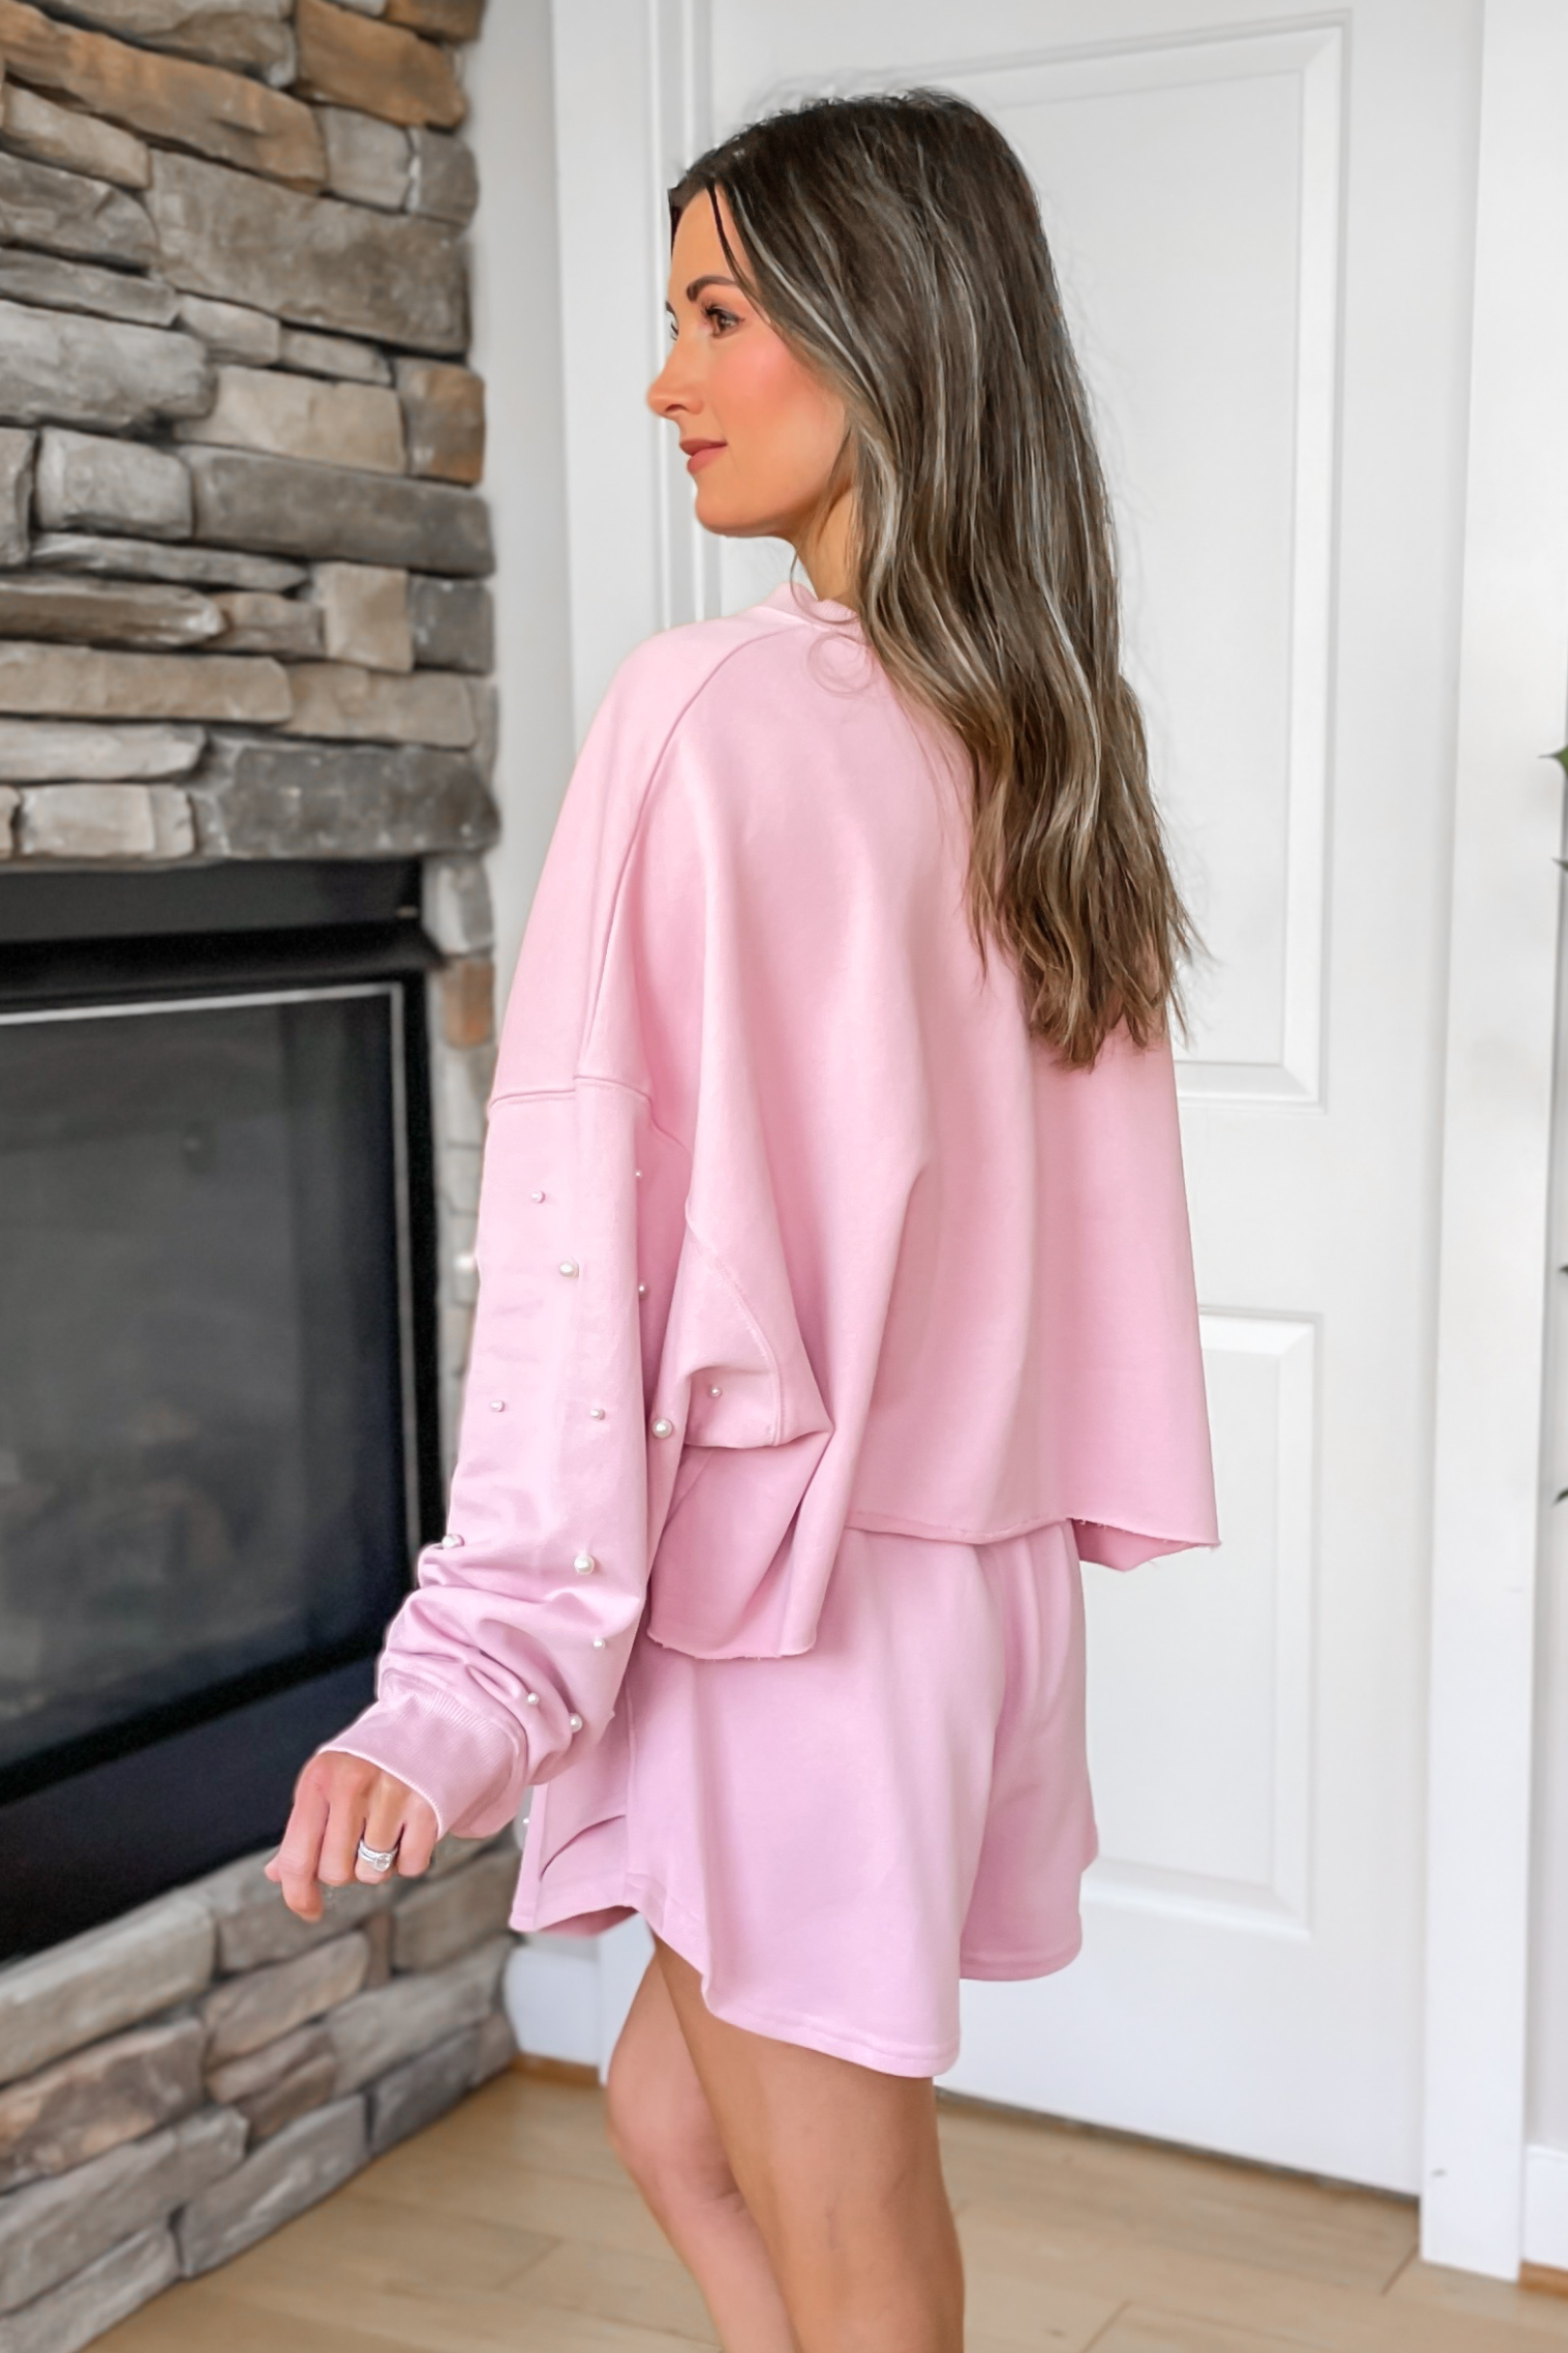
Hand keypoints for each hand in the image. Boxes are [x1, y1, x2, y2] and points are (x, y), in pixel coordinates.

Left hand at [264, 1749, 438, 1920]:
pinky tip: (408, 1830)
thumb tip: (277, 1874)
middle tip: (358, 1842)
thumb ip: (302, 1828)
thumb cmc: (367, 1762)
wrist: (425, 1725)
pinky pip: (410, 1866)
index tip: (309, 1910)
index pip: (296, 1857)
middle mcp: (352, 1784)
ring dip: (379, 1864)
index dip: (298, 1895)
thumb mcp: (325, 1782)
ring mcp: (392, 1795)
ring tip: (386, 1830)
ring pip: (373, 1873)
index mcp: (319, 1779)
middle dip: (346, 1868)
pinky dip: (409, 1859)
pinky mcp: (427, 1808)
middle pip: (336, 1872)